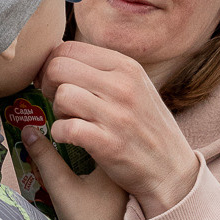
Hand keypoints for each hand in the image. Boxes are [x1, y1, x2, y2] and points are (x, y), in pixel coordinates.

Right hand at [21, 127, 129, 219]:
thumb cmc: (85, 216)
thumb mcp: (60, 183)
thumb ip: (44, 156)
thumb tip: (27, 129)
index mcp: (116, 160)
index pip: (94, 133)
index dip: (75, 128)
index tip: (58, 127)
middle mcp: (125, 171)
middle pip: (97, 148)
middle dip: (76, 146)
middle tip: (56, 141)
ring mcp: (125, 187)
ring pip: (99, 164)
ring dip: (81, 161)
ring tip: (61, 158)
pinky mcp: (121, 200)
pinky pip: (103, 179)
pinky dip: (89, 175)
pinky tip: (75, 178)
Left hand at [39, 40, 199, 219]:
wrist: (172, 170)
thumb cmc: (147, 128)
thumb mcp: (136, 87)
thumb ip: (104, 71)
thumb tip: (60, 57)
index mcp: (126, 67)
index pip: (69, 48)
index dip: (51, 65)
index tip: (53, 82)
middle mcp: (122, 86)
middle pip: (58, 68)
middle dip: (48, 85)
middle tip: (58, 102)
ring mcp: (117, 115)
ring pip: (62, 95)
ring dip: (57, 110)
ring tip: (70, 120)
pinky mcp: (108, 143)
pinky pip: (66, 127)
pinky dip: (60, 134)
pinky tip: (70, 139)